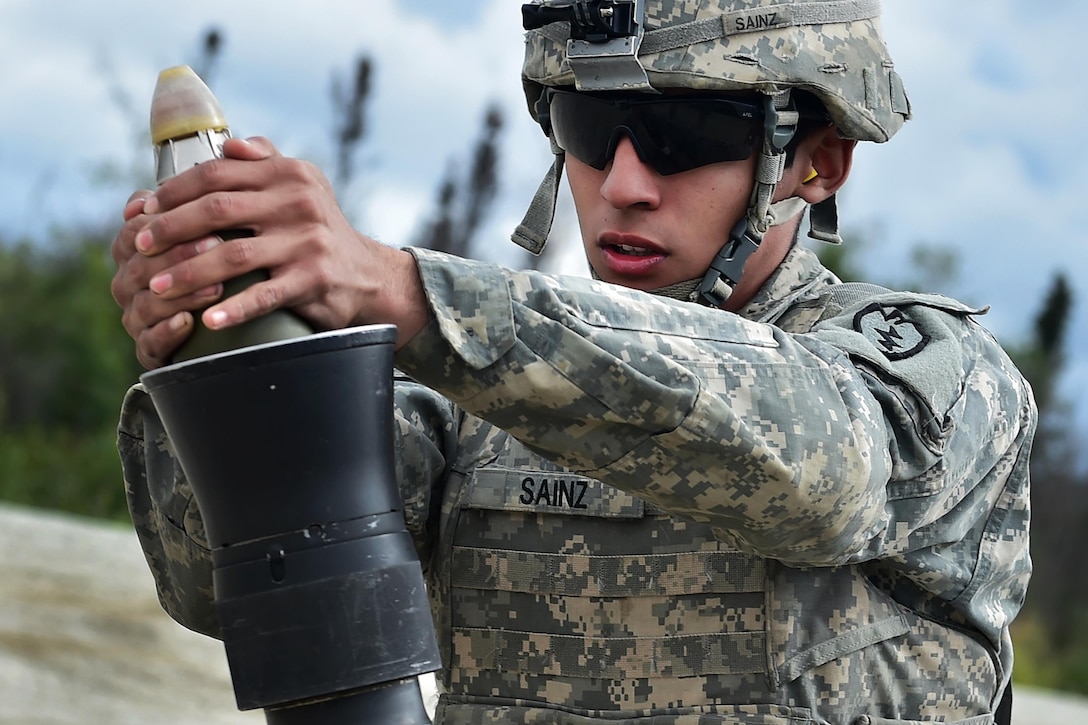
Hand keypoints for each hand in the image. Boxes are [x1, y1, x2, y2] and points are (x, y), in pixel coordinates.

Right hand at [111, 191, 226, 368]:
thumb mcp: (223, 228)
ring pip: (145, 305)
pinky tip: (189, 323)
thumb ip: (216, 193)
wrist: (239, 323)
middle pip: (139, 267)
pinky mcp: (150, 351)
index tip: (205, 217)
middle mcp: (129, 283)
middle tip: (218, 247)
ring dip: (180, 294)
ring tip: (216, 287)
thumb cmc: (226, 263)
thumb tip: (229, 149)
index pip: (137, 231)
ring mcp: (138, 318)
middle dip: (178, 256)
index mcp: (135, 250)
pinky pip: (149, 345)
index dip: (167, 223)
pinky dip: (167, 333)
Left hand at [112, 137, 428, 367]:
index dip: (174, 191)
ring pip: (232, 255)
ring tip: (157, 287)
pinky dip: (234, 310)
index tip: (144, 210)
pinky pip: (265, 296)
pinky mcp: (314, 279)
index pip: (218, 174)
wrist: (369, 276)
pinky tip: (208, 322)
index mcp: (289, 174)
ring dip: (188, 272)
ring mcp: (307, 242)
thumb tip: (227, 145)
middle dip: (171, 228)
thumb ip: (265, 161)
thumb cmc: (319, 230)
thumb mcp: (302, 185)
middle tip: (141, 247)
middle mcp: (299, 203)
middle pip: (218, 209)